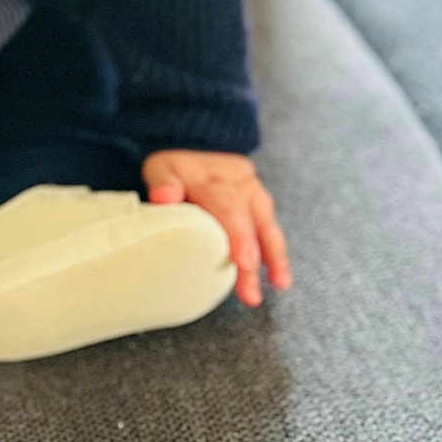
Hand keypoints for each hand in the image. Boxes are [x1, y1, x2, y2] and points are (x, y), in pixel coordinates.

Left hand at [141, 150, 291, 307]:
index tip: (244, 262)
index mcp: (214, 179)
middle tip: (250, 291)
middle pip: (248, 225)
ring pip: (266, 229)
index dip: (238, 236)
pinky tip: (279, 279)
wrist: (199, 151)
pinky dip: (276, 255)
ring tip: (279, 285)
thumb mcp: (162, 167)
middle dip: (251, 259)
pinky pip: (271, 232)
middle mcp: (240, 186)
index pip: (228, 207)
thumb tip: (163, 198)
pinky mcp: (262, 206)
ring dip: (273, 259)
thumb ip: (163, 182)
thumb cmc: (177, 169)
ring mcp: (255, 196)